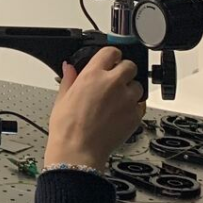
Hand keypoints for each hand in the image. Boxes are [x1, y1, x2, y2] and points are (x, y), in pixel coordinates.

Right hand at [44, 45, 145, 169]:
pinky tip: (120, 114)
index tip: (111, 60)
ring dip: (130, 90)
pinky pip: (141, 105)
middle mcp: (113, 83)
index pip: (111, 52)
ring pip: (138, 85)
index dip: (111, 55)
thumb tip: (69, 68)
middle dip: (123, 71)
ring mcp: (127, 99)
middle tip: (115, 81)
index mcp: (92, 75)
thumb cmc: (68, 128)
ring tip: (117, 101)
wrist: (78, 150)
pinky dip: (133, 107)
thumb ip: (69, 79)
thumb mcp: (62, 98)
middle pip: (130, 65)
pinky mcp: (135, 114)